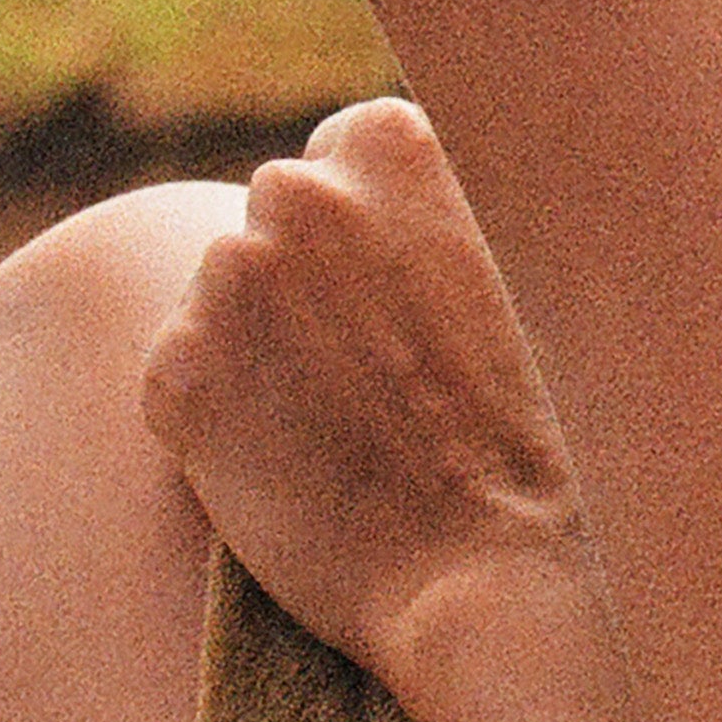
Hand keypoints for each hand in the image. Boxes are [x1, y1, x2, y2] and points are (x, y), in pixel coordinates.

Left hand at [140, 98, 589, 707]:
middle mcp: (297, 190)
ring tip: (348, 430)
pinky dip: (222, 421)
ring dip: (264, 350)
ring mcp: (227, 282)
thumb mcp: (533, 268)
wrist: (499, 579)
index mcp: (395, 142)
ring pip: (227, 300)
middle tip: (381, 378)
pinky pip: (184, 379)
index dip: (378, 240)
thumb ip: (451, 206)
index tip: (411, 305)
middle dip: (313, 284)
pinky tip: (301, 469)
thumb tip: (405, 198)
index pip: (347, 156)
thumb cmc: (547, 436)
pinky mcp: (175, 377)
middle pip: (281, 221)